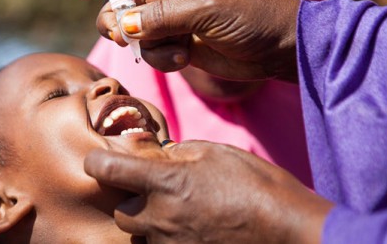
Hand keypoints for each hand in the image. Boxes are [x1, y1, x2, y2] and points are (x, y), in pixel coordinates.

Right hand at [74, 0, 299, 81]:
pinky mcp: (177, 42)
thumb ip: (161, 16)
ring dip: (142, 42)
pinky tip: (183, 57)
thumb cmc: (250, 14)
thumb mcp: (205, 7)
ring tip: (168, 48)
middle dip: (117, 16)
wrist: (277, 49)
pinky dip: (160, 57)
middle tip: (117, 32)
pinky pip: (151, 50)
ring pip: (134, 28)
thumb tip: (124, 26)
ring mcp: (172, 17)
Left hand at [84, 140, 332, 242]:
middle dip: (131, 202)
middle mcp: (161, 217)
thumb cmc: (257, 184)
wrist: (289, 230)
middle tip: (155, 194)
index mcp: (166, 181)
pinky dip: (169, 241)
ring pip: (141, 238)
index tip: (101, 160)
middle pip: (120, 213)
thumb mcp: (216, 153)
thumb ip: (177, 152)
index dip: (97, 161)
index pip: (105, 169)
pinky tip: (193, 230)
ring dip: (151, 225)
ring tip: (180, 216)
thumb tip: (157, 153)